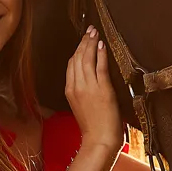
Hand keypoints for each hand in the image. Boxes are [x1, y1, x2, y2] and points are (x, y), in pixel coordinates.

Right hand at [65, 26, 121, 153]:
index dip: (77, 50)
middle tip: (89, 30)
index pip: (71, 65)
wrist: (99, 140)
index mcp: (70, 91)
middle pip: (77, 58)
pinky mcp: (102, 89)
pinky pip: (99, 67)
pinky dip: (100, 54)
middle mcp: (77, 87)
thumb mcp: (80, 107)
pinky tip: (101, 45)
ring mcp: (89, 87)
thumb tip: (88, 80)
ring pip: (86, 59)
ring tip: (94, 32)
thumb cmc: (93, 127)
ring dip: (90, 43)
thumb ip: (81, 92)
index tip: (82, 41)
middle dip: (83, 42)